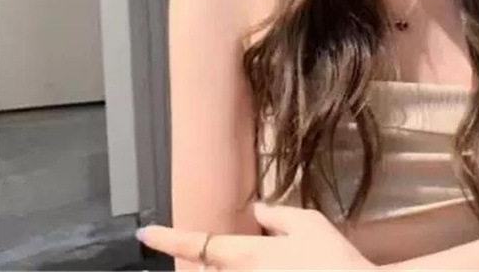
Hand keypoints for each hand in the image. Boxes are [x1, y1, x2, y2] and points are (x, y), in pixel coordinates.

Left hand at [136, 202, 375, 269]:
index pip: (199, 245)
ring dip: (218, 269)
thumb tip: (258, 213)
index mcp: (249, 255)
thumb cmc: (333, 258)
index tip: (144, 232)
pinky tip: (281, 265)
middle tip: (207, 251)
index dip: (168, 238)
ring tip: (268, 254)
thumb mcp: (309, 223)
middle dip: (199, 263)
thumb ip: (278, 216)